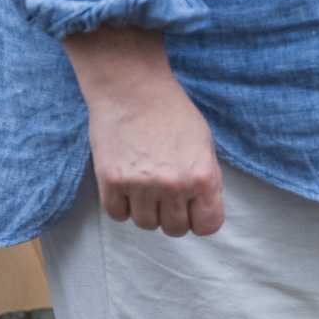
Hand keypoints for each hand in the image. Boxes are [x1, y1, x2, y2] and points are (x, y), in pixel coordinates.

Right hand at [59, 26, 223, 236]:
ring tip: (144, 186)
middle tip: (165, 195)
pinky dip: (121, 206)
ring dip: (146, 211)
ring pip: (146, 224)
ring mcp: (141, 186)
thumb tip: (203, 208)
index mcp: (203, 178)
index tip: (192, 210)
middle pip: (175, 229)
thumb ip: (207, 180)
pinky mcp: (110, 181)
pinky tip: (125, 187)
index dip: (200, 219)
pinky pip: (117, 215)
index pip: (208, 226)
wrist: (132, 89)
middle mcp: (174, 187)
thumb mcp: (205, 146)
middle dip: (172, 215)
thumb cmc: (173, 113)